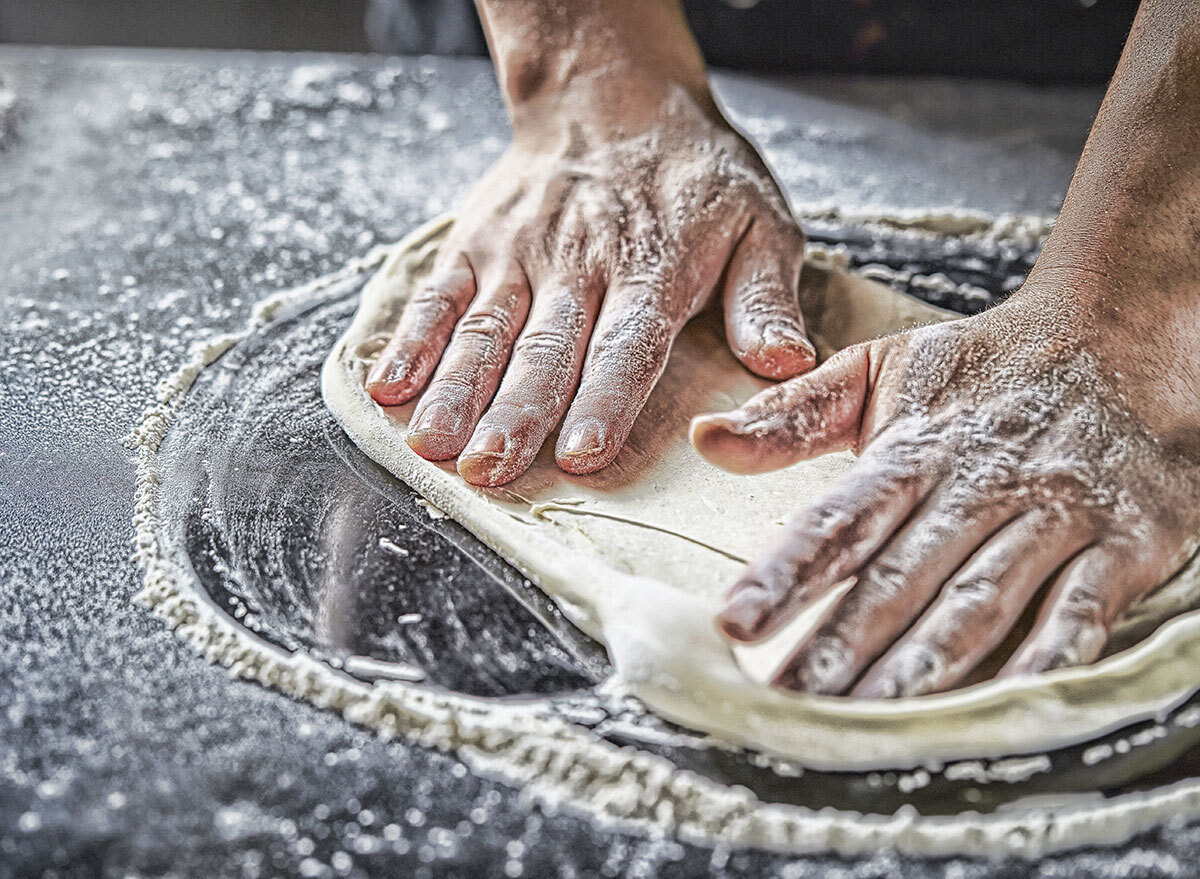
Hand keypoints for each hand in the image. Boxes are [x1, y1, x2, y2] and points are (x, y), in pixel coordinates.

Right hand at [366, 74, 814, 485]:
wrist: (615, 98)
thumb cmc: (692, 176)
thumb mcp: (759, 222)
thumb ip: (765, 297)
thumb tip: (785, 361)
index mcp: (652, 269)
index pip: (626, 344)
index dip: (604, 399)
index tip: (583, 452)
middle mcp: (579, 264)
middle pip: (545, 348)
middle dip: (515, 414)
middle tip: (489, 470)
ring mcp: (520, 253)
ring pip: (485, 329)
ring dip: (456, 389)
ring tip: (434, 442)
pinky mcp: (478, 243)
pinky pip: (439, 294)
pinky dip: (411, 340)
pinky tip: (389, 385)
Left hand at [692, 274, 1199, 697]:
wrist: (1125, 332)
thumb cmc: (986, 365)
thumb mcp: (882, 368)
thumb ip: (792, 415)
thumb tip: (702, 437)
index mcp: (915, 446)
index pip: (840, 518)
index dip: (784, 572)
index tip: (734, 622)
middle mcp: (981, 482)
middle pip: (901, 575)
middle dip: (842, 643)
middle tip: (788, 701)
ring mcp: (1056, 513)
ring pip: (980, 601)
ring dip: (921, 665)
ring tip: (863, 719)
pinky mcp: (1127, 540)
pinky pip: (1082, 610)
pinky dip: (1043, 660)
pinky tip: (996, 707)